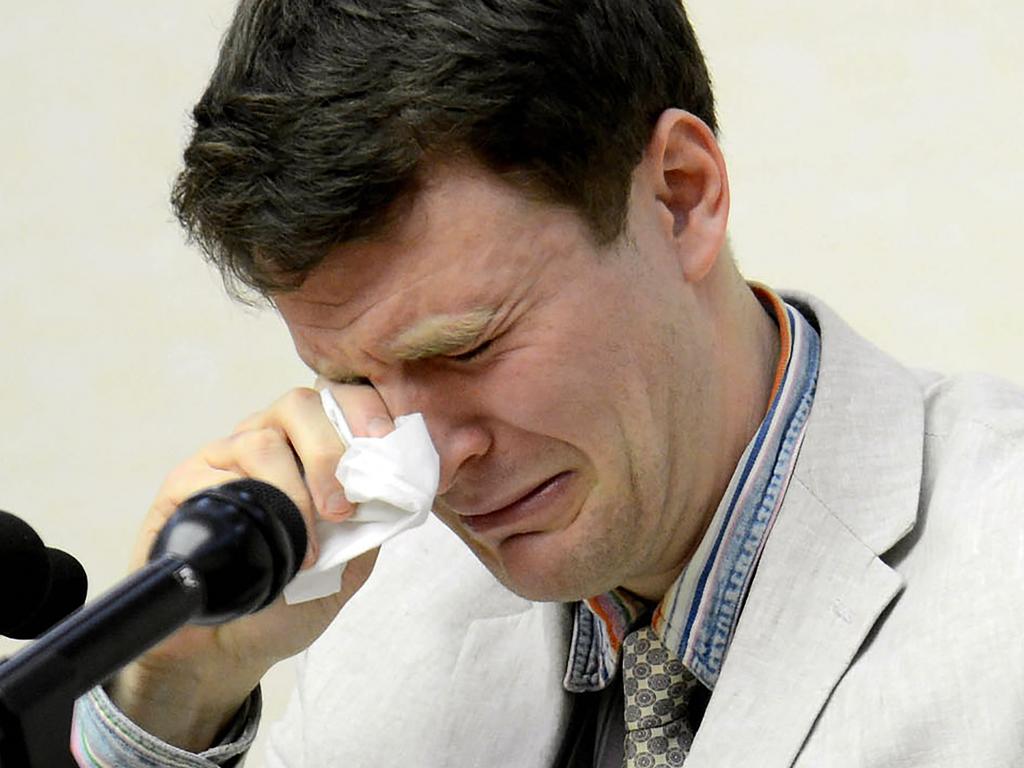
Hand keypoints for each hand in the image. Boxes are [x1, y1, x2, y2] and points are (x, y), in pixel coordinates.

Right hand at [108, 385, 392, 750]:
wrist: (227, 646)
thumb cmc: (291, 599)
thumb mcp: (349, 564)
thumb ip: (372, 526)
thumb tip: (395, 493)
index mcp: (309, 448)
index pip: (337, 400)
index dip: (364, 410)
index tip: (385, 443)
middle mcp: (266, 441)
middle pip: (299, 406)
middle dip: (330, 451)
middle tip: (343, 508)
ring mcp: (223, 460)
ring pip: (260, 440)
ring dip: (294, 490)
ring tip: (310, 546)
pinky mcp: (183, 486)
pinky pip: (212, 475)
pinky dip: (250, 506)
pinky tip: (272, 547)